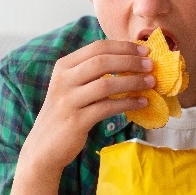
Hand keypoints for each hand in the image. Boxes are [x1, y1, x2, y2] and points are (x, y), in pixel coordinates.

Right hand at [22, 39, 151, 170]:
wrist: (44, 147)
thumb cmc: (64, 114)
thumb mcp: (71, 87)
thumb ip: (91, 73)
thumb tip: (129, 61)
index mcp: (64, 66)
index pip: (97, 47)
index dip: (123, 47)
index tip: (145, 50)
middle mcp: (64, 80)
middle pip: (102, 62)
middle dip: (131, 61)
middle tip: (151, 65)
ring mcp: (68, 100)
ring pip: (106, 84)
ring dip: (133, 81)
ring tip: (151, 83)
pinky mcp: (76, 121)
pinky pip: (108, 108)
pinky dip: (128, 103)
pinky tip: (141, 103)